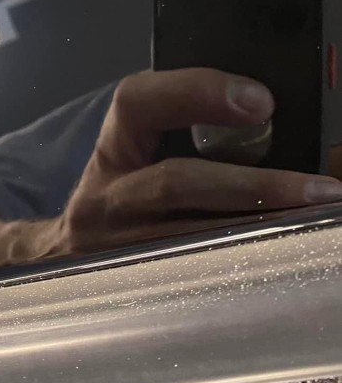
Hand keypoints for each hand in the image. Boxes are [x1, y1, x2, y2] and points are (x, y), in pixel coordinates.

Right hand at [51, 68, 341, 255]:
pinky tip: (284, 260)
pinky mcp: (132, 290)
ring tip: (316, 222)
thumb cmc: (123, 197)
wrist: (65, 258)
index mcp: (113, 149)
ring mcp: (115, 250)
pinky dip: (244, 265)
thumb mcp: (141, 152)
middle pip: (175, 183)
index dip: (196, 92)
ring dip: (261, 231)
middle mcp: (104, 200)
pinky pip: (195, 278)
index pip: (138, 101)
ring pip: (192, 241)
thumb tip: (276, 125)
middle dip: (255, 184)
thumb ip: (191, 130)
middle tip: (321, 187)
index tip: (260, 100)